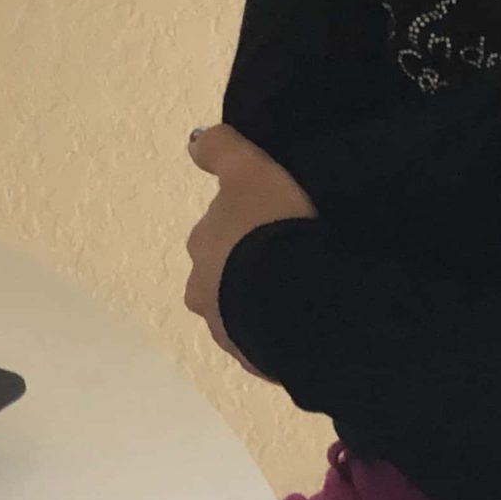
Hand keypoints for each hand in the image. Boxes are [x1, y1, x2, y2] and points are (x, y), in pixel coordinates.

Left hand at [183, 124, 316, 375]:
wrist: (298, 299)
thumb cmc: (273, 226)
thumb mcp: (251, 170)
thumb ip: (221, 150)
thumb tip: (193, 141)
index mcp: (202, 246)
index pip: (217, 230)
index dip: (245, 222)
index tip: (275, 218)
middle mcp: (203, 289)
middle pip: (226, 271)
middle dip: (249, 264)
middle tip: (292, 254)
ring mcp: (227, 329)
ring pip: (244, 308)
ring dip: (264, 298)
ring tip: (304, 289)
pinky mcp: (255, 358)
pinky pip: (267, 338)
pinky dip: (281, 327)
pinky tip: (307, 318)